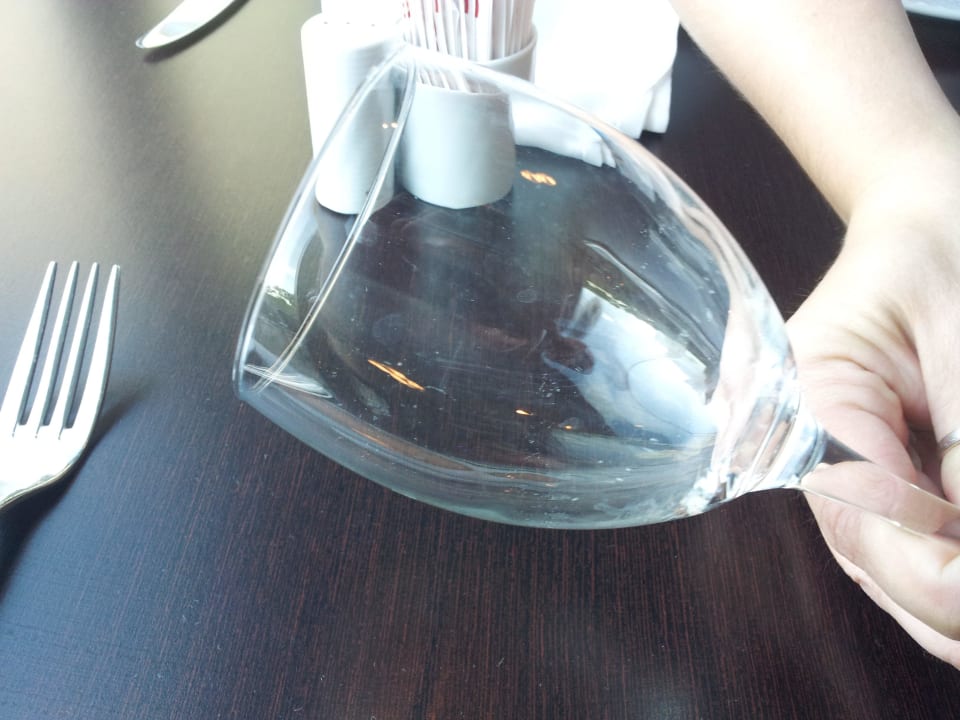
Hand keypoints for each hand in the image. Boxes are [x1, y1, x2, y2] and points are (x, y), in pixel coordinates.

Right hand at [786, 178, 959, 667]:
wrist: (929, 222)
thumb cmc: (938, 249)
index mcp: (807, 399)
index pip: (857, 512)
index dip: (930, 573)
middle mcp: (811, 450)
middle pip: (873, 561)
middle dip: (946, 599)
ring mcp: (846, 472)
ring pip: (895, 573)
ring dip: (949, 598)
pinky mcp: (882, 478)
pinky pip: (916, 547)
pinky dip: (949, 572)